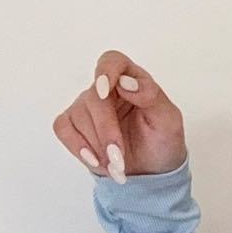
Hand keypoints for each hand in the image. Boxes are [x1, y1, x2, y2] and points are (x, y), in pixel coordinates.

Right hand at [52, 50, 186, 180]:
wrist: (152, 171)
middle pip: (94, 97)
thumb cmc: (162, 141)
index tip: (105, 91)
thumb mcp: (168, 120)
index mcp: (132, 79)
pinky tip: (95, 161)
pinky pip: (63, 128)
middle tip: (118, 155)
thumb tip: (126, 82)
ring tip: (116, 165)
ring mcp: (88, 107)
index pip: (112, 61)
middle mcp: (107, 89)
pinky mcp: (74, 125)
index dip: (106, 71)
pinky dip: (78, 146)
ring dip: (97, 145)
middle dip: (106, 130)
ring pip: (79, 116)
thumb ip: (151, 96)